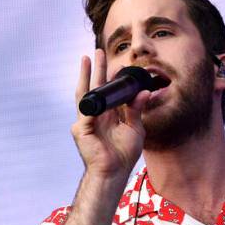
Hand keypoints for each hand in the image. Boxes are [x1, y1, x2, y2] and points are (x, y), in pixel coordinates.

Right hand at [71, 49, 150, 177]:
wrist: (113, 171)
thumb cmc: (122, 154)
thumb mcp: (135, 128)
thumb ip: (137, 110)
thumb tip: (144, 92)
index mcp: (107, 116)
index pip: (107, 92)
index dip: (108, 78)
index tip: (113, 64)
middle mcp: (95, 116)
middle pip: (94, 88)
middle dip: (94, 70)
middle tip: (96, 52)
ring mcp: (85, 122)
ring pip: (85, 94)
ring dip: (85, 76)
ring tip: (87, 59)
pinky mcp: (80, 129)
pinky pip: (86, 112)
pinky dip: (93, 101)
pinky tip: (95, 88)